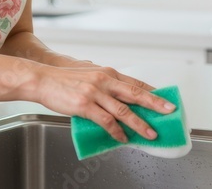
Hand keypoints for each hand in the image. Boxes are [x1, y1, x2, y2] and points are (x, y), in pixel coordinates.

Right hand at [32, 64, 175, 143]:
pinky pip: (106, 121)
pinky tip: (122, 138)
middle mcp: (104, 80)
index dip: (152, 92)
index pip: (135, 83)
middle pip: (136, 93)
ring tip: (150, 133)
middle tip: (169, 112)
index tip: (165, 99)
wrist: (41, 79)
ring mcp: (95, 92)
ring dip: (140, 124)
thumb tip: (117, 94)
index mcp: (107, 73)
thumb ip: (104, 83)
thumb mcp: (88, 75)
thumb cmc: (63, 79)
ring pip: (124, 110)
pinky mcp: (85, 105)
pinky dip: (117, 132)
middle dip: (155, 104)